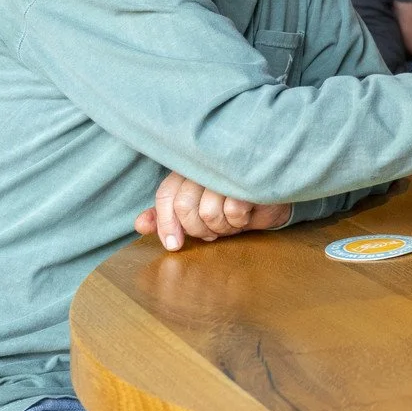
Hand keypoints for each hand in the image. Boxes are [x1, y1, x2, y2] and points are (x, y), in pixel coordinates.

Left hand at [134, 172, 292, 251]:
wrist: (271, 198)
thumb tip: (140, 225)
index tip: (173, 245)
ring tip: (230, 222)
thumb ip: (166, 216)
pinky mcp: (249, 180)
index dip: (165, 223)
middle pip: (184, 207)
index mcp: (188, 169)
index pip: (166, 195)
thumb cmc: (231, 203)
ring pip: (208, 213)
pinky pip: (233, 212)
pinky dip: (239, 222)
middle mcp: (205, 165)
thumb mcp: (196, 211)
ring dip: (221, 227)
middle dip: (196, 229)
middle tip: (211, 233)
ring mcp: (228, 170)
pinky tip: (246, 215)